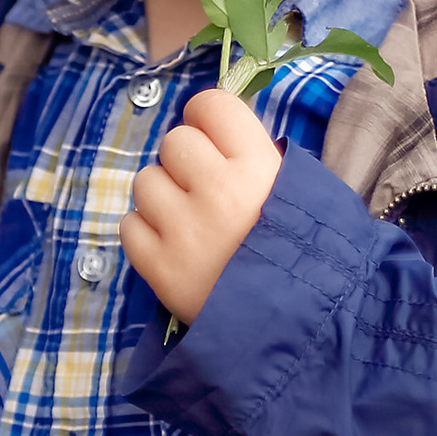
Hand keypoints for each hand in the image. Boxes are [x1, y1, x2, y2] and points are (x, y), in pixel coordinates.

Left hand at [120, 87, 280, 326]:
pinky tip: (174, 250)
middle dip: (185, 163)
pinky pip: (129, 225)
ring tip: (190, 226)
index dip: (206, 119)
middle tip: (205, 193)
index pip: (210, 104)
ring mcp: (183, 229)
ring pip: (145, 181)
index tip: (212, 140)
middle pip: (173, 142)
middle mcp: (216, 189)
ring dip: (162, 199)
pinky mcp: (158, 267)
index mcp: (258, 166)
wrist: (299, 331)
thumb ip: (260, 159)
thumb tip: (218, 135)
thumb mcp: (303, 196)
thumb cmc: (308, 259)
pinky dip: (146, 235)